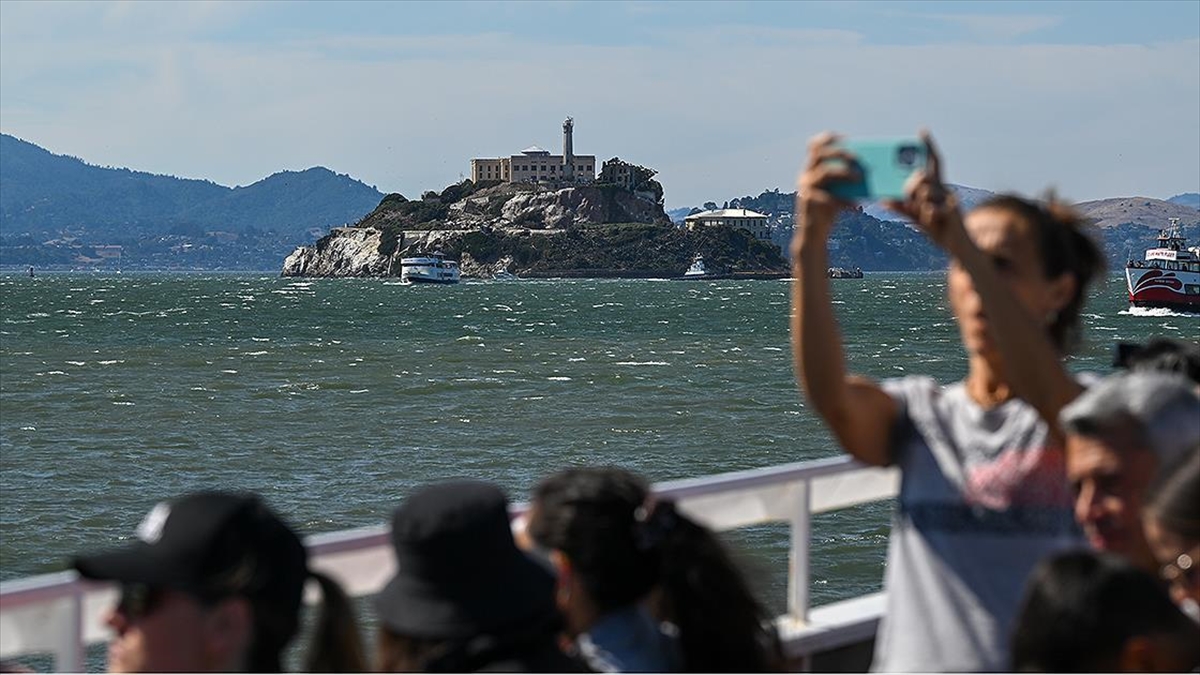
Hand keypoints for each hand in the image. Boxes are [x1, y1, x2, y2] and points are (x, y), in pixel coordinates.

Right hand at [793, 132, 856, 251]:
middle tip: (859, 159)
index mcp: (812, 169)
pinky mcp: (808, 202)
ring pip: (824, 171)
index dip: (830, 139)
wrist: (815, 235)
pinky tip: (857, 208)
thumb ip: (846, 179)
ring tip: (861, 179)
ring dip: (845, 173)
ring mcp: (805, 188)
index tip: (848, 140)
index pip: (815, 145)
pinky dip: (845, 201)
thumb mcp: (839, 191)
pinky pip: (829, 197)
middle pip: (820, 153)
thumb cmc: (830, 210)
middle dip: (841, 152)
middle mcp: (806, 175)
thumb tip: (870, 169)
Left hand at [884, 130, 962, 249]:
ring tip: (924, 214)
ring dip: (919, 203)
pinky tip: (931, 219)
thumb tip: (884, 200)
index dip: (929, 147)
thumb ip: (903, 209)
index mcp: (938, 188)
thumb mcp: (918, 219)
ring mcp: (950, 201)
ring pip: (926, 191)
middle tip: (908, 199)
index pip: (934, 162)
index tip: (922, 131)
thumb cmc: (939, 230)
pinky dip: (928, 215)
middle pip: (924, 175)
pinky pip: (933, 210)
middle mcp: (945, 191)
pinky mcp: (953, 214)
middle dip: (910, 185)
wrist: (960, 248)